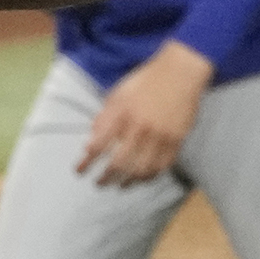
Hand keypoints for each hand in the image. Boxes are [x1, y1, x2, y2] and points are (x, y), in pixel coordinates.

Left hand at [80, 42, 214, 185]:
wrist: (180, 73)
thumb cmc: (146, 81)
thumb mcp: (117, 93)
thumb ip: (104, 117)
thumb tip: (91, 140)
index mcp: (122, 115)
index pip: (98, 146)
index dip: (86, 162)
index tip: (79, 171)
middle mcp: (139, 129)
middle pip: (118, 164)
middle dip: (105, 178)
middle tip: (99, 183)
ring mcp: (159, 137)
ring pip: (140, 170)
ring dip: (127, 182)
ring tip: (120, 185)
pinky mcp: (176, 141)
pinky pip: (162, 166)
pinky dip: (150, 176)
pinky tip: (142, 178)